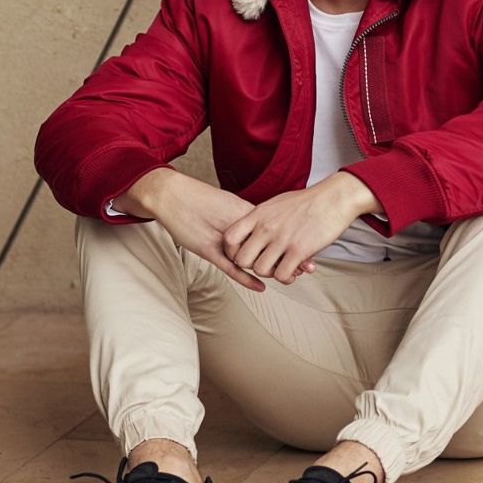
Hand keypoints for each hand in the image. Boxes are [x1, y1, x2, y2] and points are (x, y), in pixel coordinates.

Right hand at [145, 172, 314, 292]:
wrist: (171, 195)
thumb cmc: (197, 199)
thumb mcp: (227, 204)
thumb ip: (245, 215)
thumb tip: (263, 222)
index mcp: (244, 212)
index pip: (275, 227)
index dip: (293, 237)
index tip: (311, 244)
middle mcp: (238, 226)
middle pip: (269, 243)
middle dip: (290, 254)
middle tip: (310, 266)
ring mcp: (223, 239)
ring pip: (254, 257)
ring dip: (274, 268)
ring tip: (294, 276)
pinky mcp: (208, 250)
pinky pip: (231, 267)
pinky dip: (248, 277)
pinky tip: (262, 286)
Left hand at [221, 173, 364, 284]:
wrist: (334, 198)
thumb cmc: (308, 201)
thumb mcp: (276, 203)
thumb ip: (261, 218)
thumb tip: (252, 229)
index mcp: (258, 215)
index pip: (229, 239)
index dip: (233, 252)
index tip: (246, 253)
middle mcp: (266, 227)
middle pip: (242, 260)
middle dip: (252, 266)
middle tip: (266, 263)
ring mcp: (282, 239)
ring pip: (260, 270)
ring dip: (271, 273)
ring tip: (282, 268)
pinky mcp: (299, 250)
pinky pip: (281, 275)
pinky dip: (286, 278)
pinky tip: (294, 271)